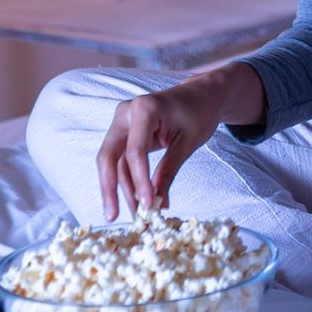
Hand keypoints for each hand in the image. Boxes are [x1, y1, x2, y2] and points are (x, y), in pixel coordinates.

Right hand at [95, 77, 229, 220]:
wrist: (201, 95)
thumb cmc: (198, 112)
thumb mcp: (188, 142)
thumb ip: (168, 170)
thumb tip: (157, 202)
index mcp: (143, 109)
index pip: (134, 151)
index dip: (139, 181)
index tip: (148, 205)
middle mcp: (125, 113)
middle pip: (109, 156)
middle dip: (110, 189)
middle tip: (113, 217)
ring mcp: (123, 123)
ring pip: (114, 162)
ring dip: (121, 189)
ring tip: (135, 214)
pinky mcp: (126, 133)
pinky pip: (122, 160)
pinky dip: (129, 180)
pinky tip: (136, 200)